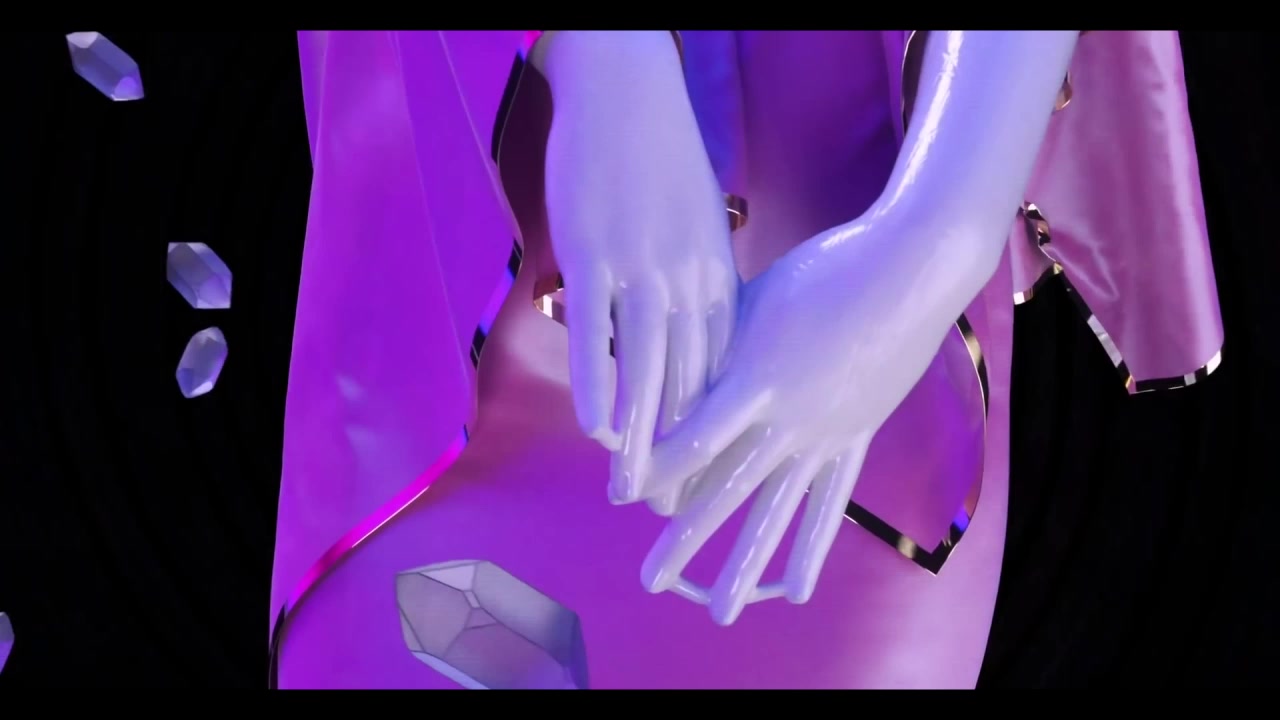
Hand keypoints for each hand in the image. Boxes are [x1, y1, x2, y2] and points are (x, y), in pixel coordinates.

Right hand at [539, 32, 738, 502]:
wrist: (628, 92)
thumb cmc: (658, 163)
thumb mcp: (695, 228)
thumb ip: (695, 283)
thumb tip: (688, 334)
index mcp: (718, 277)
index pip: (720, 372)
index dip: (713, 431)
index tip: (708, 479)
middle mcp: (690, 281)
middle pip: (690, 383)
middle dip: (682, 453)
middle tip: (672, 509)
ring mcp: (643, 267)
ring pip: (649, 367)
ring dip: (642, 437)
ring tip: (631, 490)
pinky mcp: (597, 251)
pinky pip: (599, 329)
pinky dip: (599, 380)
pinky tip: (595, 427)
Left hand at [636, 213, 967, 624]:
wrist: (909, 271)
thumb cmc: (822, 272)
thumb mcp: (753, 300)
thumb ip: (715, 347)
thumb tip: (672, 377)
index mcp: (752, 379)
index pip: (690, 445)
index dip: (655, 475)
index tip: (625, 499)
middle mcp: (786, 420)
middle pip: (725, 492)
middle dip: (684, 540)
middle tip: (651, 581)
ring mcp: (825, 437)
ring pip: (778, 514)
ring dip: (747, 566)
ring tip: (722, 612)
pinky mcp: (856, 440)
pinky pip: (829, 505)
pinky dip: (813, 549)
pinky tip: (799, 591)